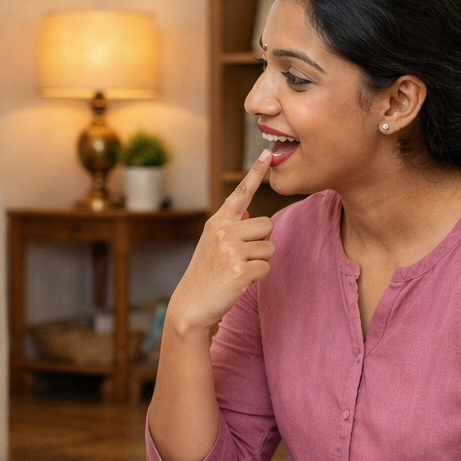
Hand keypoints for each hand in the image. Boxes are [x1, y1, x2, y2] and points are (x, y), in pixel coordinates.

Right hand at [166, 148, 275, 333]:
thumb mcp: (212, 246)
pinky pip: (266, 268)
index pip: (241, 193)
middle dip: (262, 243)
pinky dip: (257, 278)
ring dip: (259, 262)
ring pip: (269, 248)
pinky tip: (238, 283)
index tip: (268, 154)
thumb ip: (231, 228)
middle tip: (242, 258)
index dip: (256, 173)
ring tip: (237, 271)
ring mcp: (231, 250)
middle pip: (268, 225)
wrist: (190, 306)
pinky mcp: (241, 269)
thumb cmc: (205, 276)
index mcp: (217, 223)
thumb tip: (251, 214)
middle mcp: (224, 231)